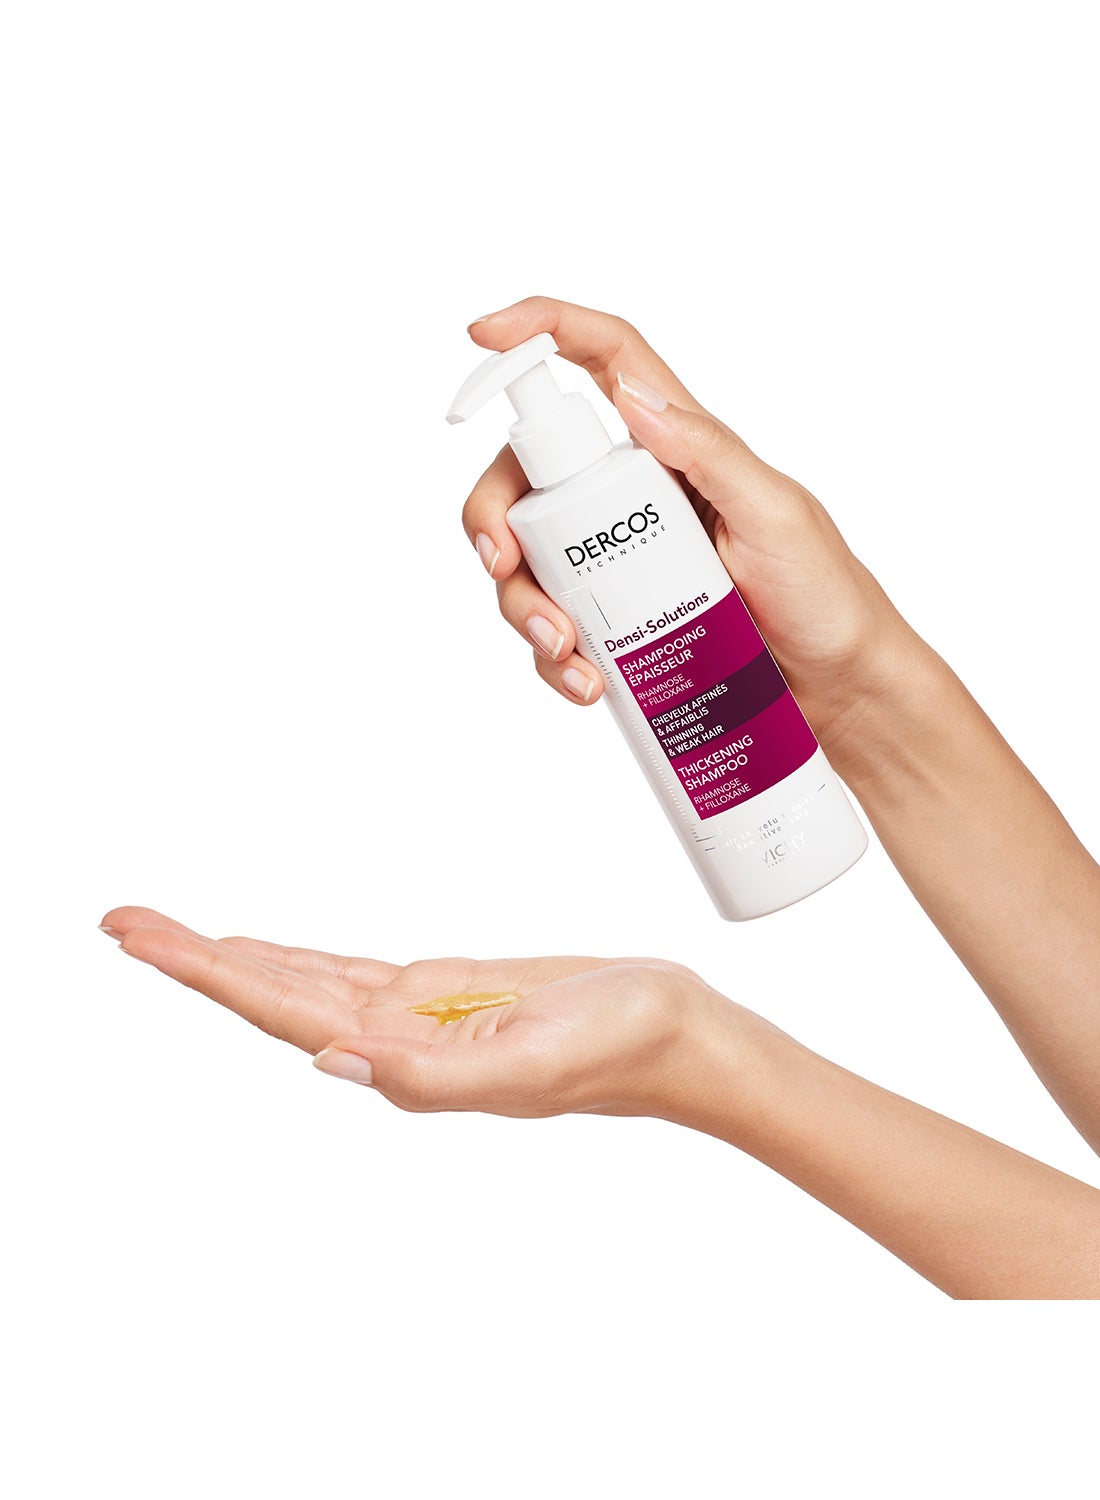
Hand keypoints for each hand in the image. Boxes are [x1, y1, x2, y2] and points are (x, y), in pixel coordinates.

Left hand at [100, 907, 751, 1118]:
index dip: (204, 972)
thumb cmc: (616, 1048)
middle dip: (193, 957)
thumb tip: (331, 1062)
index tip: (135, 937)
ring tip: (168, 932)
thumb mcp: (527, 1067)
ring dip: (233, 957)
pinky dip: (297, 958)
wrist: (674, 1032)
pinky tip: (266, 952)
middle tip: (120, 919)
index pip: (279, 1008)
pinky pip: (350, 970)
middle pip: (271, 991)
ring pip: (303, 979)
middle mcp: (392, 1038)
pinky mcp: (445, 990)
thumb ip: (428, 1076)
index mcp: (401, 1056)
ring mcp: (416, 1014)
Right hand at [460, 296, 908, 744]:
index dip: (540, 331)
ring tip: (567, 652)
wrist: (842, 693)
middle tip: (502, 567)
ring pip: (530, 563)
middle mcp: (636, 497)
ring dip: (524, 607)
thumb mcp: (775, 514)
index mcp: (675, 447)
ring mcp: (621, 563)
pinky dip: (554, 662)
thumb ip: (709, 451)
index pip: (602, 361)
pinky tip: (587, 687)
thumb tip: (632, 393)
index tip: (481, 334)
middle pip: (530, 479)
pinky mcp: (619, 625)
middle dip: (493, 520)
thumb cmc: (825, 595)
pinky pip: (556, 632)